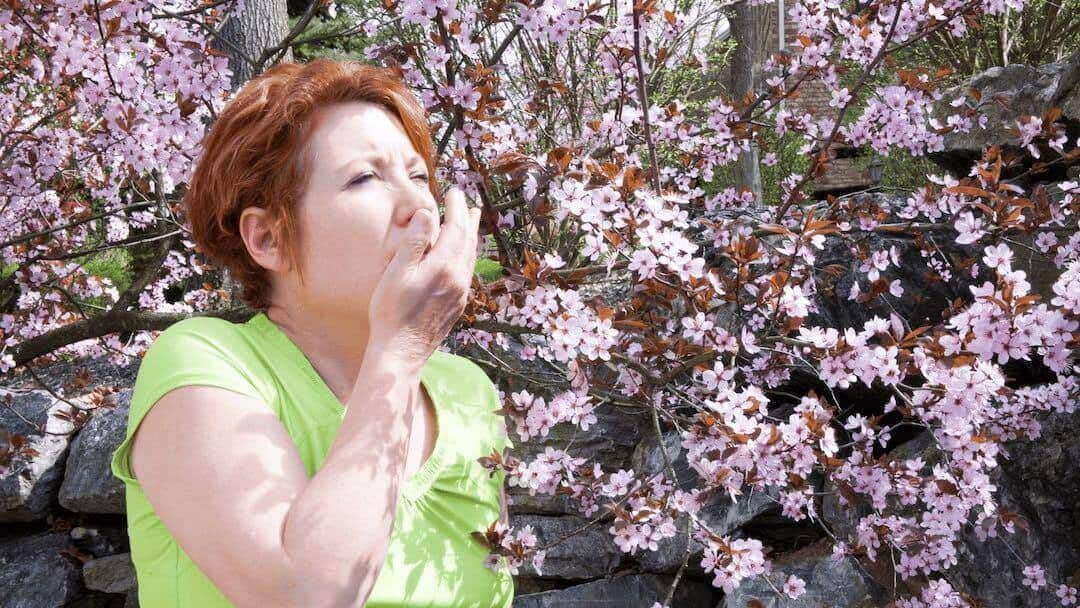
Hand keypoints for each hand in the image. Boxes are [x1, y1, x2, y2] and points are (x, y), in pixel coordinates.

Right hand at [366, 188, 480, 369]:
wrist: (401, 352)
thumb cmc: (392, 312)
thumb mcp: (397, 272)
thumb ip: (414, 242)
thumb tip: (428, 214)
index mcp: (443, 266)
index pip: (455, 229)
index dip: (455, 208)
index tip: (454, 191)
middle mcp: (458, 278)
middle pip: (467, 241)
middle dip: (466, 219)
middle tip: (466, 202)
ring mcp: (460, 293)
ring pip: (471, 257)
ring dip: (471, 236)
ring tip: (471, 222)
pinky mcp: (457, 305)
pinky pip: (468, 272)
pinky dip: (468, 255)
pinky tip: (463, 256)